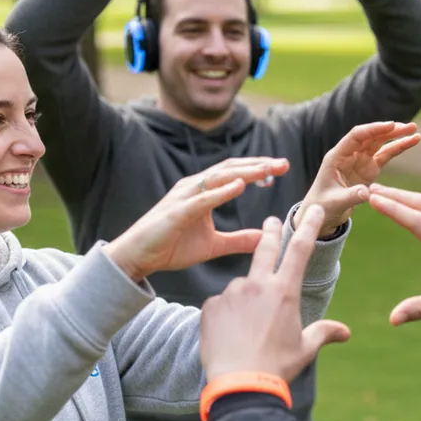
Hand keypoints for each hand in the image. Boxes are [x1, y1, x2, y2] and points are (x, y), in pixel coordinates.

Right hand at [105, 157, 289, 279]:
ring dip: (245, 172)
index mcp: (203, 191)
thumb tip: (264, 239)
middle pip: (231, 169)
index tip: (282, 168)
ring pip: (219, 178)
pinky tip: (240, 186)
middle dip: (258, 165)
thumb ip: (238, 240)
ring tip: (267, 170)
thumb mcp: (213, 245)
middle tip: (283, 163)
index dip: (258, 169)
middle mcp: (194, 187)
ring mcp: (184, 197)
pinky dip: (222, 191)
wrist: (137, 257)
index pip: (235, 173)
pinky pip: (202, 198)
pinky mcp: (177, 211)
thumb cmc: (171, 247)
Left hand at [200, 205, 350, 381]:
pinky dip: (226, 314)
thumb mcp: (305, 349)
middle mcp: (257, 284)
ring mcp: (231, 293)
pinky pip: (221, 304)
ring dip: (246, 298)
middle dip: (270, 232)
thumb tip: (345, 333)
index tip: (312, 211)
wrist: (239, 384)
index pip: (300, 250)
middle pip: (265, 249)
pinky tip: (230, 334)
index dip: (308, 227)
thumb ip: (324, 333)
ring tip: (247, 329)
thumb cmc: (276, 366)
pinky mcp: (210, 305)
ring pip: (242, 287)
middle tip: (271, 221)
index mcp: (284, 291)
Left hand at [294, 121, 419, 236]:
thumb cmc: (322, 206)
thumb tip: (367, 193)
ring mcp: (360, 160)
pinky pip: (386, 155)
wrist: (323, 214)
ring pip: (380, 143)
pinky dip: (398, 148)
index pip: (356, 136)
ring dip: (396, 136)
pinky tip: (412, 141)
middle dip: (389, 130)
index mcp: (336, 157)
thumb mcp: (334, 202)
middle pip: (371, 136)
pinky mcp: (369, 169)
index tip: (390, 126)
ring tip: (414, 130)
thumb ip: (351, 196)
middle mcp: (349, 154)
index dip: (373, 129)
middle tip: (408, 127)